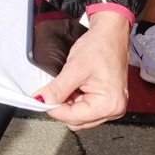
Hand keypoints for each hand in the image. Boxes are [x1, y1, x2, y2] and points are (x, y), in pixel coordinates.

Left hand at [36, 11, 128, 130]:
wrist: (110, 34)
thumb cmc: (101, 47)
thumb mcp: (74, 68)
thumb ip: (57, 88)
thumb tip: (42, 100)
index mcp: (109, 104)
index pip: (74, 117)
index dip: (54, 108)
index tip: (41, 100)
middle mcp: (113, 109)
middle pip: (77, 119)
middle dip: (62, 106)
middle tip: (53, 89)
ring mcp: (111, 106)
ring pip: (79, 115)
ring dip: (68, 102)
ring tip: (69, 83)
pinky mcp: (106, 101)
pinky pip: (84, 108)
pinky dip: (75, 99)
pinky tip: (74, 86)